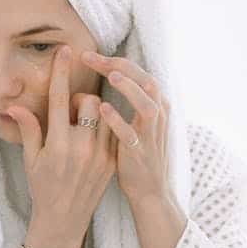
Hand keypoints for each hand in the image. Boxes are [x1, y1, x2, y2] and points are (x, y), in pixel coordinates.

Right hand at [6, 45, 116, 247]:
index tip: (65, 51)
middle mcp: (81, 148)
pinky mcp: (112, 162)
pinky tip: (94, 136)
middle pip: (90, 101)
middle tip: (70, 113)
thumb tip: (14, 105)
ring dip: (96, 112)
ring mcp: (100, 156)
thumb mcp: (30, 159)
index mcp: (57, 144)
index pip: (60, 99)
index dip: (61, 72)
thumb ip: (28, 129)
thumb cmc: (42, 189)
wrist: (64, 221)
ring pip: (107, 114)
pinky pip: (114, 131)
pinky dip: (106, 127)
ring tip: (83, 125)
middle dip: (80, 100)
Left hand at [80, 50, 171, 205]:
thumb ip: (131, 100)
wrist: (150, 192)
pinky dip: (119, 120)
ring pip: (147, 106)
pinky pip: (131, 135)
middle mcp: (157, 117)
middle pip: (146, 82)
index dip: (116, 62)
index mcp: (154, 106)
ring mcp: (151, 136)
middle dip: (120, 67)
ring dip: (130, 89)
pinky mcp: (140, 154)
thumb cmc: (137, 155)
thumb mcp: (138, 124)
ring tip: (111, 75)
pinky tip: (103, 109)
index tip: (89, 55)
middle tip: (92, 57)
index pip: (138, 75)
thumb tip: (112, 75)